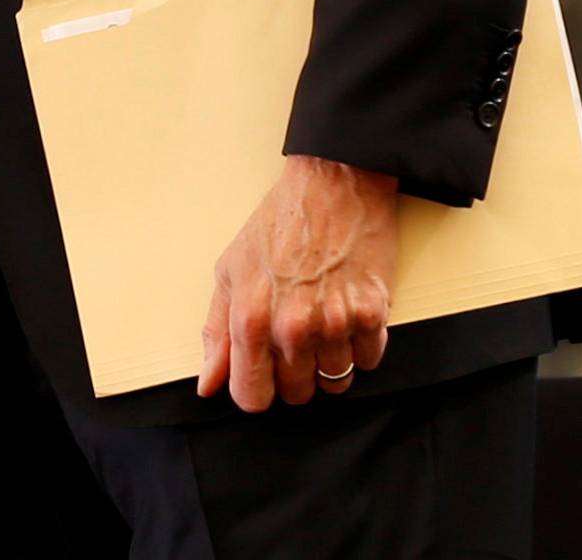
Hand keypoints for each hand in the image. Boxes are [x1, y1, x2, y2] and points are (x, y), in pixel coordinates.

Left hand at [196, 154, 397, 412]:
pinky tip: (349, 312)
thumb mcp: (230, 269)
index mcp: (251, 317)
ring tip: (323, 319)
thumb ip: (217, 332)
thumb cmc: (278, 222)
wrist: (332, 183)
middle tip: (297, 334)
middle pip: (297, 395)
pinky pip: (369, 362)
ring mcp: (334, 323)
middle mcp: (292, 327)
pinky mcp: (372, 314)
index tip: (264, 374)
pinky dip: (361, 344)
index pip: (252, 398)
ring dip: (330, 360)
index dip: (257, 390)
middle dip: (295, 373)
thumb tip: (209, 384)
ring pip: (336, 383)